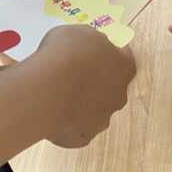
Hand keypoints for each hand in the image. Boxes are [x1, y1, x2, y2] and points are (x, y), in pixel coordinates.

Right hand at [33, 26, 135, 147]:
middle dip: (95, 83)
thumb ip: (89, 43)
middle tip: (73, 75)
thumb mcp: (78, 34)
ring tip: (56, 94)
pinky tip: (50, 111)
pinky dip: (66, 121)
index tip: (94, 52)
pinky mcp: (83, 137)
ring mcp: (102, 119)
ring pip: (94, 111)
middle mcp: (119, 95)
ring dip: (81, 103)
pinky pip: (76, 127)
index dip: (108, 55)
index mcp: (123, 66)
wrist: (47, 90)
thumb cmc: (65, 53)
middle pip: (111, 88)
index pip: (124, 58)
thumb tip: (89, 48)